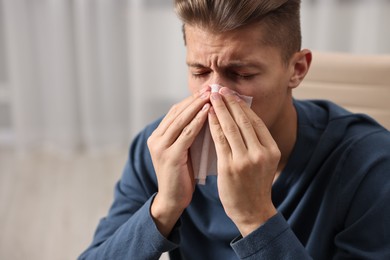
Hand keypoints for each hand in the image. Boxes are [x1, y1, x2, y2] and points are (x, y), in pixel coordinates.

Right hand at [148, 87, 209, 235]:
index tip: (207, 90)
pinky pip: (187, 134)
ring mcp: (161, 147)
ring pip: (181, 120)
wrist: (172, 200)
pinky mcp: (169, 156)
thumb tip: (206, 114)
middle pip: (177, 112)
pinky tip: (209, 112)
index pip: (175, 111)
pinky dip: (198, 121)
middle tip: (211, 87)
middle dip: (195, 99)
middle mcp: (156, 139)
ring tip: (212, 95)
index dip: (191, 99)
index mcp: (158, 136)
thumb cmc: (182, 175)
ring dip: (197, 106)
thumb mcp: (183, 150)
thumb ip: (188, 134)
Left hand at [208, 87, 279, 236]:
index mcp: (271, 149)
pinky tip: (207, 115)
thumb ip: (257, 142)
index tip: (231, 93)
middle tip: (219, 89)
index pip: (255, 121)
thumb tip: (243, 118)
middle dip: (229, 102)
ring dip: (219, 109)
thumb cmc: (255, 185)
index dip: (242, 105)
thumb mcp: (264, 161)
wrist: (252, 211)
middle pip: (243, 120)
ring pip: (231, 127)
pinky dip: (213, 125)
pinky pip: (220, 140)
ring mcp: (246, 160)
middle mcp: (261, 152)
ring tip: (211, 97)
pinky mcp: (230, 167)